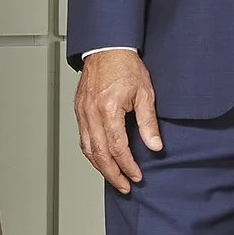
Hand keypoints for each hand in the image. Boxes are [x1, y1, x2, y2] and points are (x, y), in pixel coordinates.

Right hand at [75, 49, 161, 193]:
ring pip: (87, 149)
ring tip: (114, 178)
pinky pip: (83, 138)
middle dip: (112, 174)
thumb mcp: (145, 94)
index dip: (127, 165)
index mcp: (108, 109)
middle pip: (99, 154)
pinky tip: (101, 160)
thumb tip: (154, 146)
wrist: (106, 48)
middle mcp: (91, 113)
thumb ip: (148, 123)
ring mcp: (82, 113)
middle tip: (124, 186)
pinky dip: (91, 153)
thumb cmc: (125, 66)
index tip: (136, 176)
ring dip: (100, 167)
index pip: (117, 147)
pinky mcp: (79, 111)